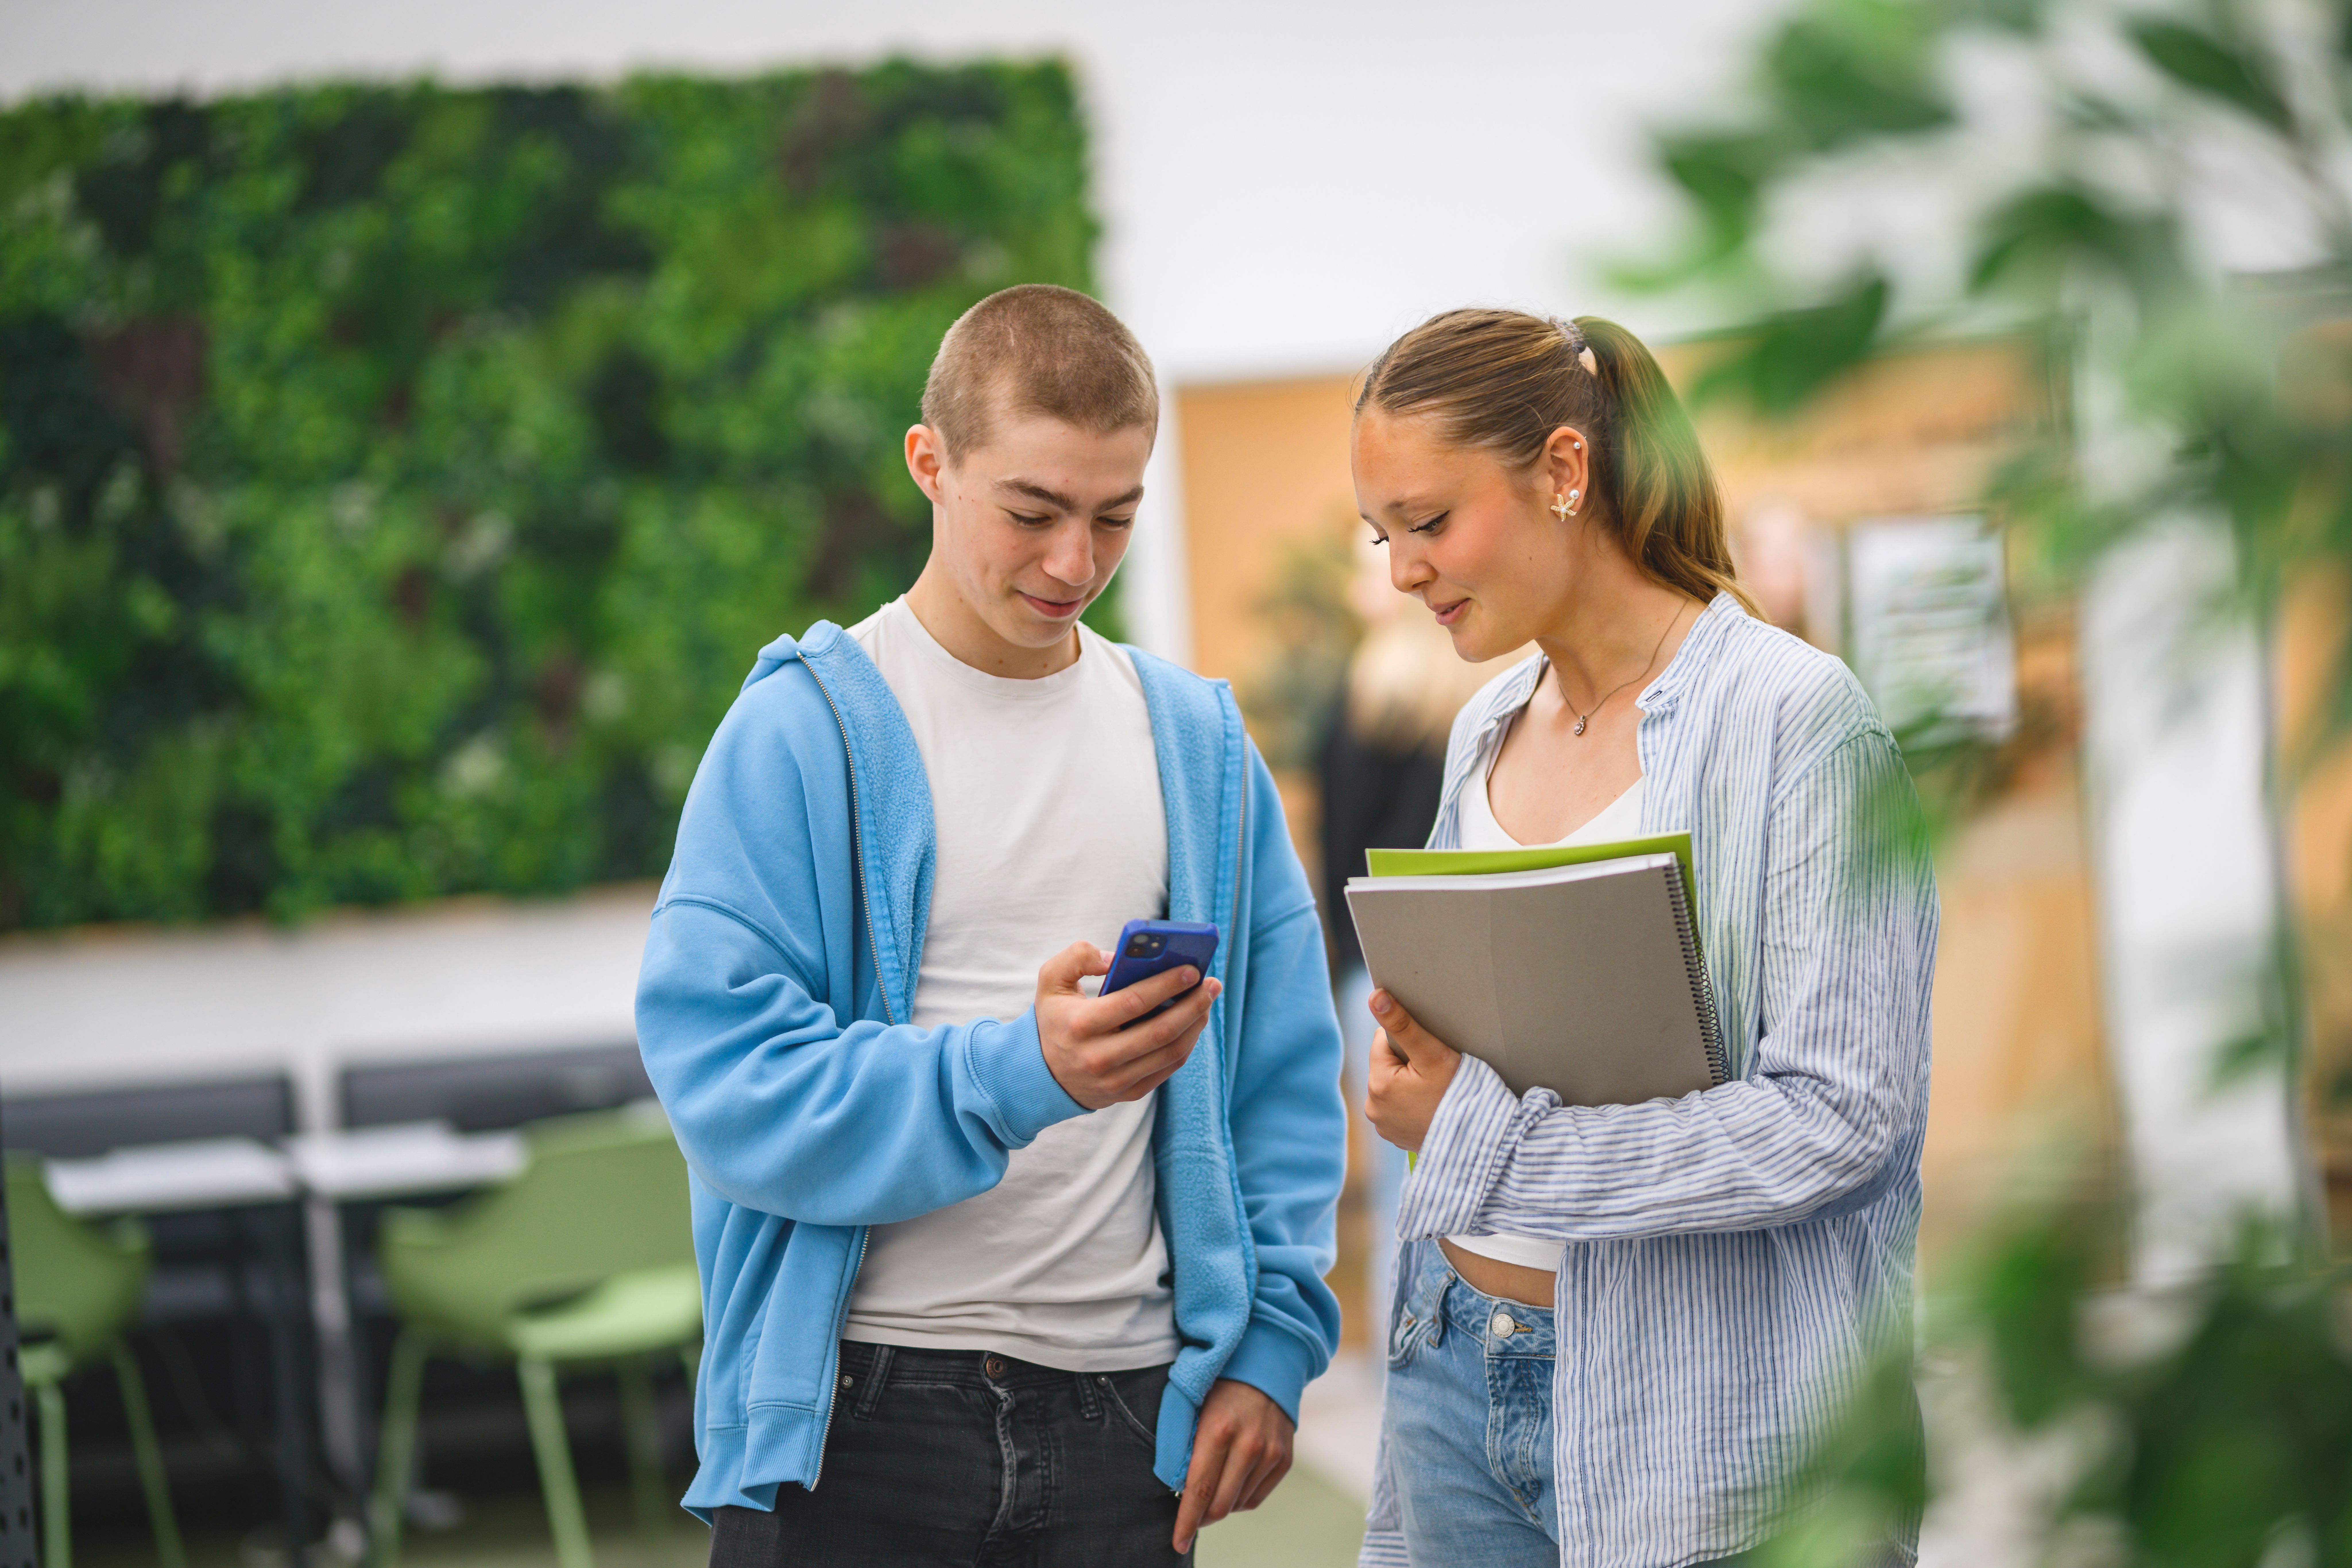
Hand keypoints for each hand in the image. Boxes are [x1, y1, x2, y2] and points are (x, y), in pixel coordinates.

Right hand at [1034, 942, 1220, 1110]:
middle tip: (1211, 985)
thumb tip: (1116, 958)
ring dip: (1195, 1024)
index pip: (1133, 1003)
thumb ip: (1078, 957)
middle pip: (1160, 1031)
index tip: (1192, 970)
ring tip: (1207, 1000)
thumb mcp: (1051, 981)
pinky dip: (1186, 1044)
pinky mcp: (1129, 1093)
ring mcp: (1116, 1080)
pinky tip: (1194, 1023)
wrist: (1040, 1074)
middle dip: (1193, 1005)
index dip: (1166, 985)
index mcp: (1080, 1025)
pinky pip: (1168, 1068)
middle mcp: (1099, 1057)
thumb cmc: (1055, 1019)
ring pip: (1170, 1052)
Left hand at [1173, 1378, 1293, 1552]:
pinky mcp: (1284, 1459)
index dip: (1186, 1522)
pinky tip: (1230, 1481)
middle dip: (1200, 1518)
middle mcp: (1248, 1445)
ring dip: (1220, 1504)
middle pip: (1220, 1505)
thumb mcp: (1190, 1404)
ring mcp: (1270, 1453)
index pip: (1198, 1491)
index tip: (1178, 1543)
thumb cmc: (1217, 1385)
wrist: (1266, 1363)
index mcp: (1218, 1429)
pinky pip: (1256, 1498)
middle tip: (1189, 1517)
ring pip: (1237, 1504)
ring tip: (1211, 1484)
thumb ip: (1179, 1444)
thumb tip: (1174, 1487)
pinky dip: (1239, 1498)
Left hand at [1364, 988, 1460, 1151]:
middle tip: (1436, 1075)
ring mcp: (1383, 1125)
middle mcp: (1373, 1107)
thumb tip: (1374, 996)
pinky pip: (1399, 1106)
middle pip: (1387, 1065)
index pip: (1383, 1041)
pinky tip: (1432, 1107)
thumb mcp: (1432, 1054)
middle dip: (1408, 1063)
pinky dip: (1412, 1104)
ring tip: (1436, 1092)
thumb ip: (1402, 1024)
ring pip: (1393, 1085)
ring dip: (1409, 1083)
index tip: (1429, 1055)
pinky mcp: (1394, 1136)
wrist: (1480, 1141)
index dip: (1408, 1042)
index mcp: (1377, 1084)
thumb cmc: (1459, 1095)